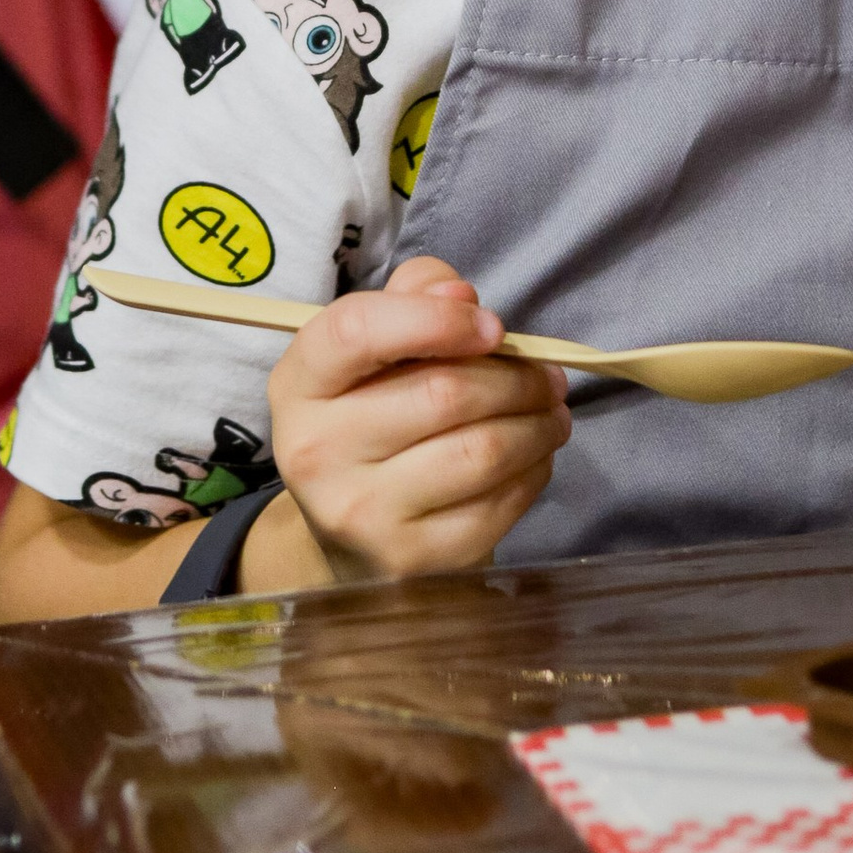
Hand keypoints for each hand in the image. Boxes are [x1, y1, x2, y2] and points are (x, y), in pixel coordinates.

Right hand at [259, 253, 571, 585]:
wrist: (347, 538)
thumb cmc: (369, 419)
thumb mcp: (371, 352)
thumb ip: (411, 298)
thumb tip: (461, 293)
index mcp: (300, 384)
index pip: (357, 331)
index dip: (436, 318)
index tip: (492, 326)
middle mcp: (316, 452)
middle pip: (442, 394)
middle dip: (516, 378)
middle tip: (547, 374)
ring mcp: (361, 513)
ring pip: (481, 451)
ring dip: (537, 424)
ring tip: (552, 411)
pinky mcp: (410, 559)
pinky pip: (496, 505)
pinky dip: (533, 472)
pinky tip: (535, 456)